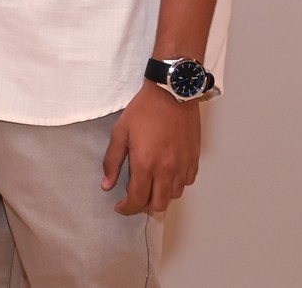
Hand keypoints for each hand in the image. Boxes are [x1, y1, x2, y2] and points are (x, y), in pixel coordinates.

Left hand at [101, 80, 201, 214]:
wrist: (172, 94)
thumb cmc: (144, 111)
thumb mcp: (120, 132)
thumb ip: (112, 161)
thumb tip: (107, 185)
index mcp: (145, 164)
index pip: (138, 199)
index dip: (127, 208)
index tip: (120, 206)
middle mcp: (166, 170)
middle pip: (159, 204)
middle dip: (144, 205)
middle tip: (135, 195)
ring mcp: (183, 166)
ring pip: (174, 195)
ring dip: (161, 195)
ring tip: (151, 183)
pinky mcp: (194, 159)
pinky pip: (187, 182)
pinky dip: (176, 184)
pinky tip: (167, 173)